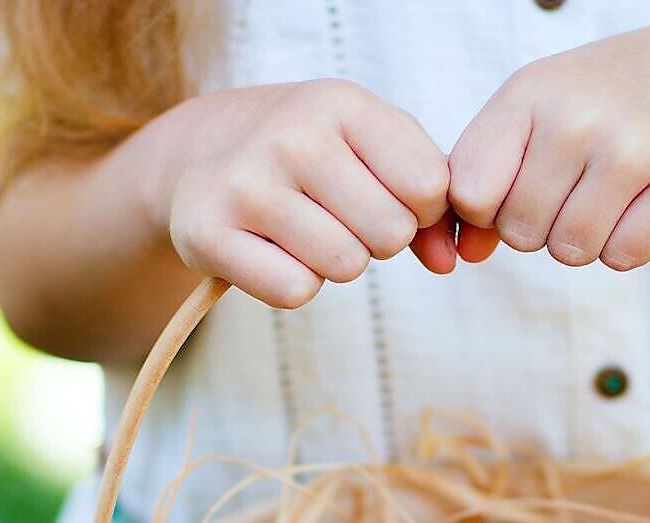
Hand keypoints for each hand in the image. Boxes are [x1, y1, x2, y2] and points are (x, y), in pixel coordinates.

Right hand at [161, 79, 454, 307]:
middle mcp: (292, 135)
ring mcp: (246, 183)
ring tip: (304, 231)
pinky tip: (271, 251)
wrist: (201, 157)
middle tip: (339, 217)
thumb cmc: (310, 158)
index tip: (387, 196)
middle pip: (392, 232)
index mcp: (340, 103)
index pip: (429, 185)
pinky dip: (293, 284)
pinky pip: (296, 291)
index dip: (421, 208)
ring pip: (346, 265)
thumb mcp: (372, 150)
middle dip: (378, 239)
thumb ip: (429, 201)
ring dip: (336, 262)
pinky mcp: (209, 232)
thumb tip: (448, 262)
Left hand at [449, 23, 649, 269]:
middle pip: (521, 233)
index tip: (520, 188)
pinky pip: (624, 257)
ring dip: (588, 239)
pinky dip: (630, 245)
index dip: (491, 209)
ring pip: (572, 251)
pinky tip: (645, 203)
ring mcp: (632, 149)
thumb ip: (486, 182)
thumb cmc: (601, 106)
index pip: (471, 194)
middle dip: (544, 226)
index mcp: (528, 95)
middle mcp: (577, 118)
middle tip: (579, 187)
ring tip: (612, 194)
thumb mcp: (534, 117)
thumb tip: (466, 254)